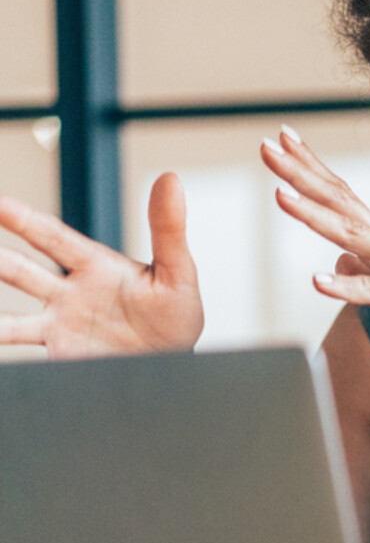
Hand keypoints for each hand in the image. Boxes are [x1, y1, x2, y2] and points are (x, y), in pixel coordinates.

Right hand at [0, 174, 203, 356]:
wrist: (175, 362)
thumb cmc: (176, 316)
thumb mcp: (178, 273)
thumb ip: (168, 230)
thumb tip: (170, 180)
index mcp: (95, 266)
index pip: (50, 236)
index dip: (21, 219)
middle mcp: (70, 292)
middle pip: (18, 271)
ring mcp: (61, 323)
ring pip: (12, 317)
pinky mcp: (62, 352)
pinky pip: (21, 348)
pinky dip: (1, 346)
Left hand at [260, 127, 369, 366]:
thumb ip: (366, 271)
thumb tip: (337, 262)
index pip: (342, 195)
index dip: (311, 167)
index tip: (283, 139)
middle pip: (341, 202)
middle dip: (302, 174)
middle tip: (268, 145)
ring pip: (354, 236)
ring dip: (315, 215)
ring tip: (281, 195)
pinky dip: (347, 286)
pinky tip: (317, 281)